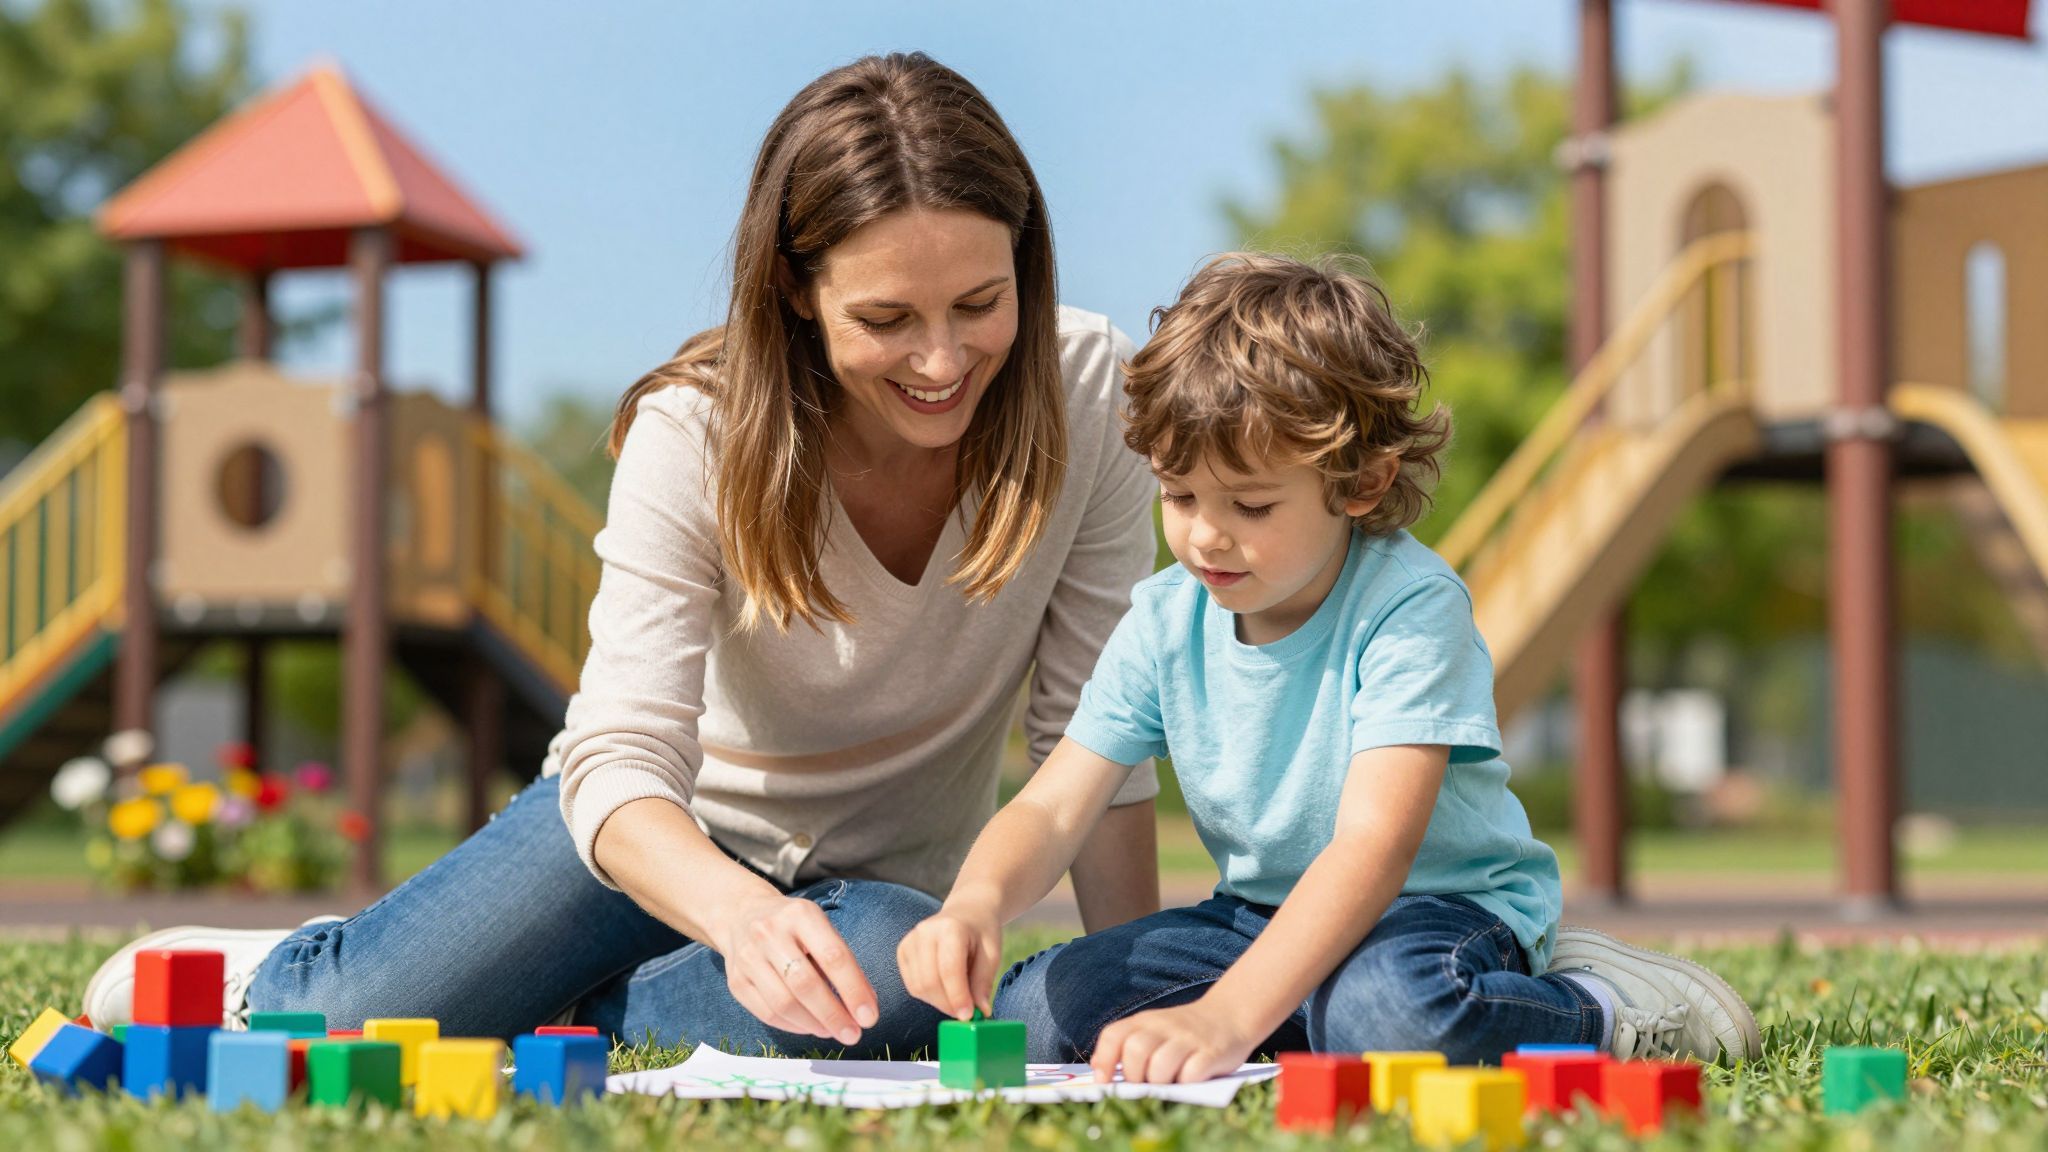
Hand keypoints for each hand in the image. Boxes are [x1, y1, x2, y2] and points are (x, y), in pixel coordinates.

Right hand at [715, 893, 878, 1045]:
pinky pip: (767, 1013)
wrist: (741, 914)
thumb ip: (842, 961)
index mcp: (800, 915)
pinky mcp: (736, 981)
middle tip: (853, 1034)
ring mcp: (748, 957)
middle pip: (805, 984)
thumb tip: (865, 1004)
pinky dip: (793, 1026)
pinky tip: (810, 1027)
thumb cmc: (792, 926)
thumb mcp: (820, 928)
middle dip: (833, 1015)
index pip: (832, 956)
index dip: (853, 990)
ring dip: (814, 1024)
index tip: (869, 1017)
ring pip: (783, 1003)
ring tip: (832, 1031)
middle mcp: (770, 933)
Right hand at [897, 907, 1001, 1020]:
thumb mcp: (992, 954)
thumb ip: (983, 982)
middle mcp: (925, 932)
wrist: (966, 912)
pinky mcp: (903, 951)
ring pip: (919, 987)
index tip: (968, 1016)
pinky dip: (928, 996)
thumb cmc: (981, 933)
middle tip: (965, 1013)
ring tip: (957, 997)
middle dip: (948, 1004)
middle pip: (930, 981)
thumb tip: (980, 1012)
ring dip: (939, 1002)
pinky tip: (944, 989)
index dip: (958, 996)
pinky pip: (912, 985)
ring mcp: (910, 940)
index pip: (949, 969)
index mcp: (950, 927)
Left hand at [1090, 998, 1257, 1084]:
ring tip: (1167, 1084)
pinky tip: (1189, 1081)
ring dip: (1160, 1083)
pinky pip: (1190, 1074)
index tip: (1103, 1082)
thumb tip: (1101, 1075)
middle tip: (1143, 1085)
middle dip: (1134, 1076)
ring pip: (1160, 1066)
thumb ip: (1130, 1047)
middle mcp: (1165, 1026)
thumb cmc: (1184, 1033)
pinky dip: (1185, 1084)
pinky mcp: (1211, 1053)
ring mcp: (1189, 1039)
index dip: (1104, 1060)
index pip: (1114, 1035)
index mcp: (1145, 1021)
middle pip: (1136, 1051)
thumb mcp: (1155, 1030)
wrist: (1230, 1015)